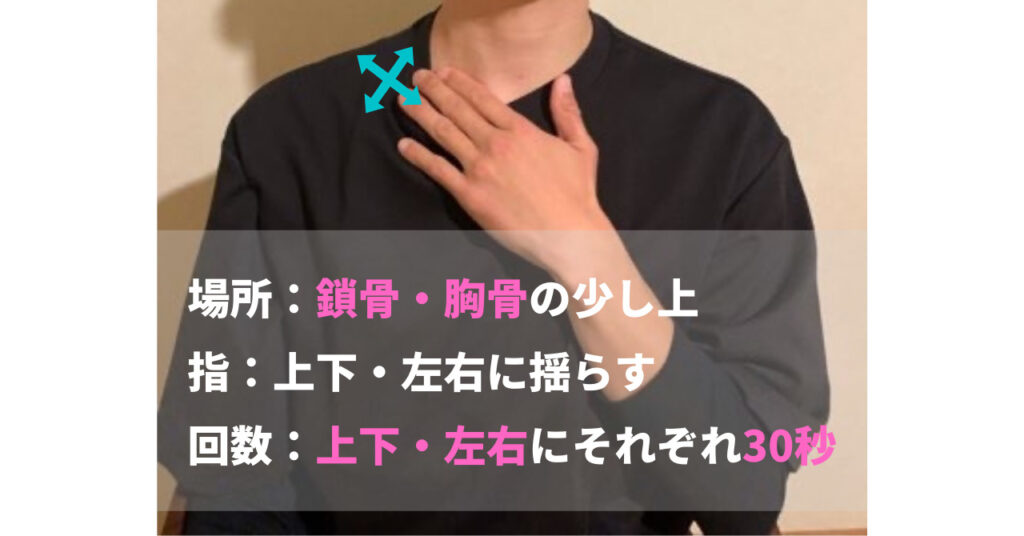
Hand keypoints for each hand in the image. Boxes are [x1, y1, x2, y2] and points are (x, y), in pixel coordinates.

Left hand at [398, 67, 612, 272]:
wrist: (570, 235)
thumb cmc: (577, 194)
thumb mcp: (581, 147)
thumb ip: (568, 112)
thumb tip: (563, 81)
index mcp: (520, 130)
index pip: (483, 98)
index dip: (460, 82)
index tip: (444, 72)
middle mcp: (495, 143)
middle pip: (457, 109)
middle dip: (434, 89)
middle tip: (417, 77)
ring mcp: (479, 169)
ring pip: (443, 132)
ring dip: (421, 113)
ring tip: (404, 99)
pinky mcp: (469, 195)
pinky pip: (438, 169)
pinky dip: (418, 155)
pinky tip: (404, 144)